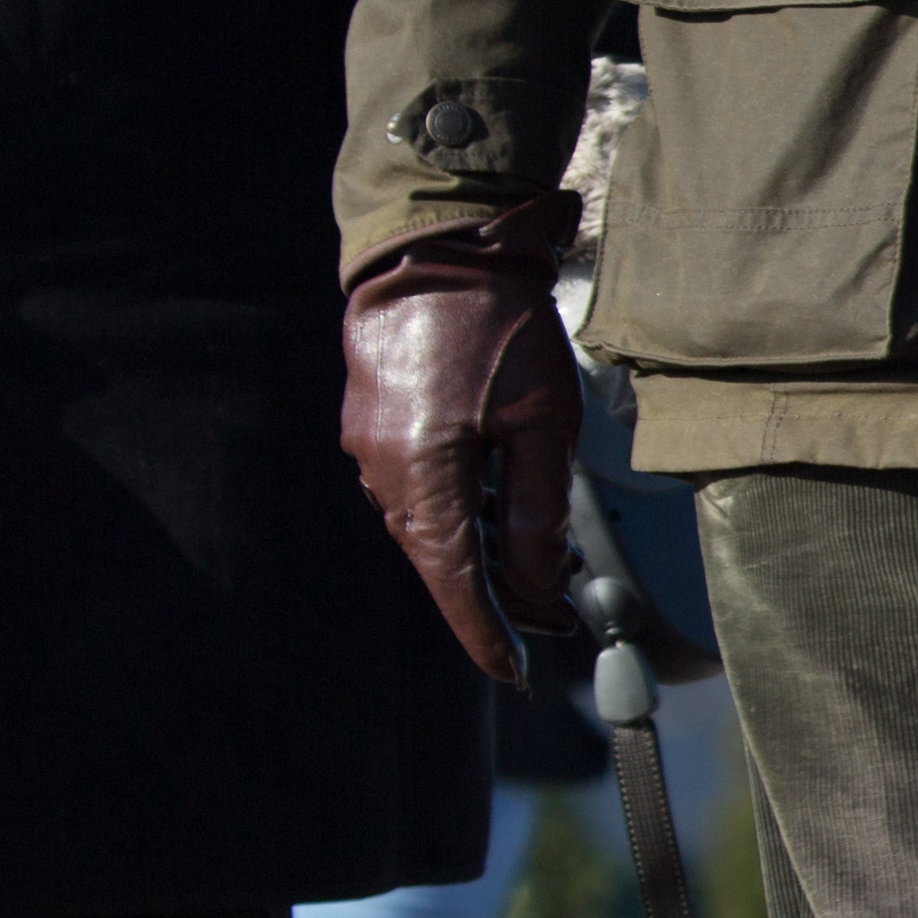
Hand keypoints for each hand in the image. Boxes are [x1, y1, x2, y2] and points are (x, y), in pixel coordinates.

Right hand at [341, 196, 585, 684]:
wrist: (437, 243)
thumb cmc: (500, 325)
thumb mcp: (544, 423)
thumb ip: (537, 513)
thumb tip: (538, 588)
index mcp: (422, 472)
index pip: (452, 580)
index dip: (485, 633)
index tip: (514, 674)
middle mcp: (381, 468)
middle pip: (438, 561)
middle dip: (492, 599)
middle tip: (549, 625)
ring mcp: (369, 446)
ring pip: (428, 528)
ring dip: (479, 556)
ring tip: (543, 570)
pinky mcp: (373, 425)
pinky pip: (417, 491)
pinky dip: (459, 515)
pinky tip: (502, 516)